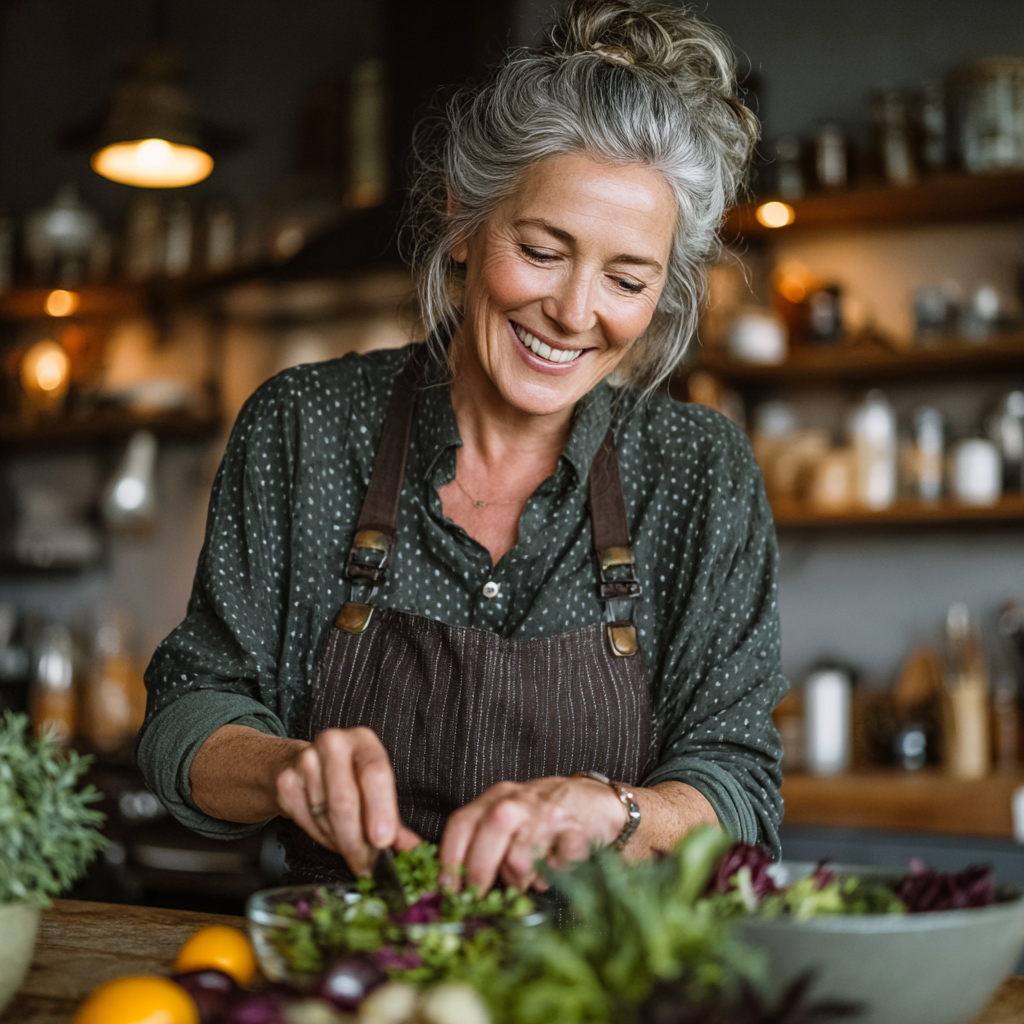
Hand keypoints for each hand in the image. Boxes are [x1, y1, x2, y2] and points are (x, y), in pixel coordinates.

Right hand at [275, 726, 421, 877]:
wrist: (299, 764)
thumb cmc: (348, 778)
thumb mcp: (375, 788)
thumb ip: (395, 821)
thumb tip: (414, 851)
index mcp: (364, 741)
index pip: (375, 773)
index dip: (380, 809)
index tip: (383, 840)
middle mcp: (334, 743)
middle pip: (345, 801)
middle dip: (357, 841)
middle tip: (367, 865)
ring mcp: (306, 760)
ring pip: (325, 817)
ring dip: (340, 842)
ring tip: (351, 844)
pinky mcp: (285, 781)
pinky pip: (305, 822)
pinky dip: (321, 837)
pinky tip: (330, 834)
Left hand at [437, 775, 627, 892]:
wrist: (594, 799)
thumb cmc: (541, 814)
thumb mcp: (505, 815)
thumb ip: (481, 839)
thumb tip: (452, 885)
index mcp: (496, 797)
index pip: (463, 822)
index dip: (449, 858)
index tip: (447, 889)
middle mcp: (520, 801)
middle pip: (490, 831)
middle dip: (479, 872)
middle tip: (478, 897)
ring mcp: (549, 814)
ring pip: (521, 856)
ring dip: (520, 880)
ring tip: (527, 879)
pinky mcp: (577, 832)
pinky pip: (555, 865)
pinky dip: (552, 875)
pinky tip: (553, 870)